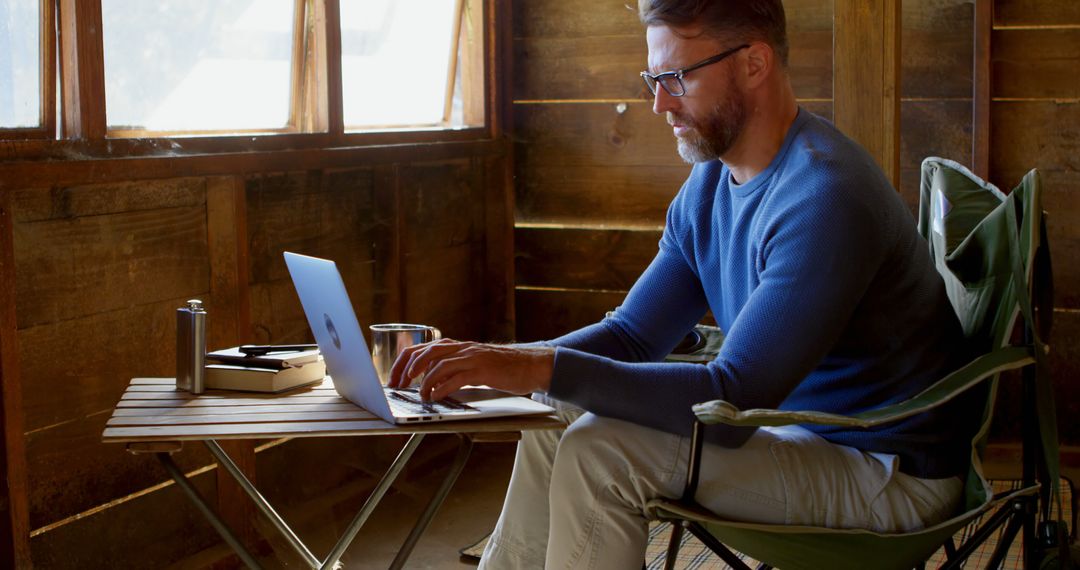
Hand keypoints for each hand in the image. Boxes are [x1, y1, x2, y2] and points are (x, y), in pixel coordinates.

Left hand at [387, 338, 554, 401]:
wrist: (531, 364)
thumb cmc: (503, 367)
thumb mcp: (473, 364)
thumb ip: (454, 369)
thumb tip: (431, 381)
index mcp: (457, 347)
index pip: (421, 349)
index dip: (404, 363)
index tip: (395, 379)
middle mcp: (462, 348)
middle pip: (425, 353)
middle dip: (407, 371)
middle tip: (399, 386)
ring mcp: (472, 358)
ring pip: (439, 365)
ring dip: (425, 382)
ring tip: (421, 396)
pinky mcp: (483, 370)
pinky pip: (456, 378)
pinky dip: (442, 388)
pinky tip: (436, 397)